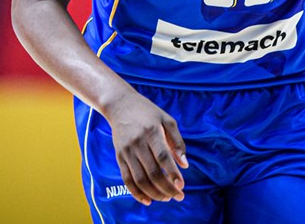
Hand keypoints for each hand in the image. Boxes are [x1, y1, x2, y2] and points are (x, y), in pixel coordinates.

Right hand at [105, 89, 187, 205]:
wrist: (120, 105)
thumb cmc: (148, 112)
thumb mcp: (166, 119)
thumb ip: (177, 141)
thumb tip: (185, 164)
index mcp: (151, 131)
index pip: (163, 156)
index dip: (172, 173)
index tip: (181, 185)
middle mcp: (137, 143)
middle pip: (152, 172)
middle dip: (166, 188)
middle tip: (178, 196)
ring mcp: (126, 151)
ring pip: (140, 179)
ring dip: (154, 193)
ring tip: (166, 198)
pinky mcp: (119, 157)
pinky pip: (127, 180)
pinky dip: (137, 193)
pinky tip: (148, 200)